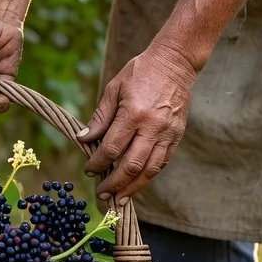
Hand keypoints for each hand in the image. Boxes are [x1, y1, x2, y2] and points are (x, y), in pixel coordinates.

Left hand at [78, 42, 198, 200]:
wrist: (175, 62)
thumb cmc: (140, 72)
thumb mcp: (114, 89)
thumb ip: (100, 117)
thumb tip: (83, 139)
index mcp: (133, 114)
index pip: (112, 148)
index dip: (98, 163)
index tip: (89, 170)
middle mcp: (152, 127)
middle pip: (131, 165)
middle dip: (114, 184)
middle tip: (102, 195)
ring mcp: (168, 133)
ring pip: (150, 170)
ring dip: (133, 187)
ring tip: (119, 199)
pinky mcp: (177, 136)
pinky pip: (162, 162)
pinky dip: (148, 176)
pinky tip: (137, 184)